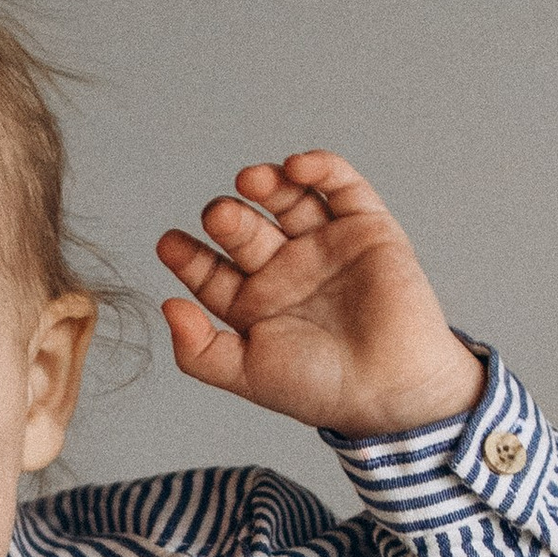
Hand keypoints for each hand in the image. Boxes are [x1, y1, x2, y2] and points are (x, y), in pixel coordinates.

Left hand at [155, 156, 486, 438]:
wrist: (392, 388)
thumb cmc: (321, 387)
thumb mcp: (247, 374)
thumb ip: (198, 350)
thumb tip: (165, 307)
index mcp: (253, 303)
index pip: (209, 269)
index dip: (188, 255)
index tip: (170, 245)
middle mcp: (285, 270)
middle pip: (244, 230)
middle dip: (228, 219)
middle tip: (220, 215)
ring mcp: (324, 246)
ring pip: (287, 200)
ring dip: (267, 183)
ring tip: (250, 180)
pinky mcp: (366, 228)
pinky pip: (341, 187)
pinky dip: (320, 168)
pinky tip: (296, 168)